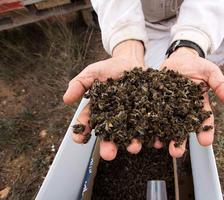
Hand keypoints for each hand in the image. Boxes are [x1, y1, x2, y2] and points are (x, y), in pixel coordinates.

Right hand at [63, 40, 144, 160]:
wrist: (130, 60)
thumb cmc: (109, 68)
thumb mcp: (92, 73)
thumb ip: (79, 84)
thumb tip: (66, 99)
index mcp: (98, 111)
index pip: (88, 123)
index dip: (82, 132)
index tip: (79, 140)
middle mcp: (114, 118)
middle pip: (110, 135)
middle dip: (109, 145)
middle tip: (108, 154)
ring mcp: (130, 117)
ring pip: (130, 133)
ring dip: (132, 143)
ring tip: (134, 147)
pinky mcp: (146, 113)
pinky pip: (149, 124)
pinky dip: (152, 134)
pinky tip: (155, 141)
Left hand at [160, 47, 223, 157]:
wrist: (177, 57)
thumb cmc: (196, 65)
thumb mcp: (210, 72)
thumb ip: (220, 85)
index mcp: (198, 106)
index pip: (203, 121)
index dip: (205, 132)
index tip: (205, 142)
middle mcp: (183, 110)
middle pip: (182, 128)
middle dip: (180, 141)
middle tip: (176, 153)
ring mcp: (168, 107)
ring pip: (166, 124)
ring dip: (162, 136)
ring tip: (159, 146)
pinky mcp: (155, 102)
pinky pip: (152, 113)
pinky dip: (149, 123)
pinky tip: (145, 132)